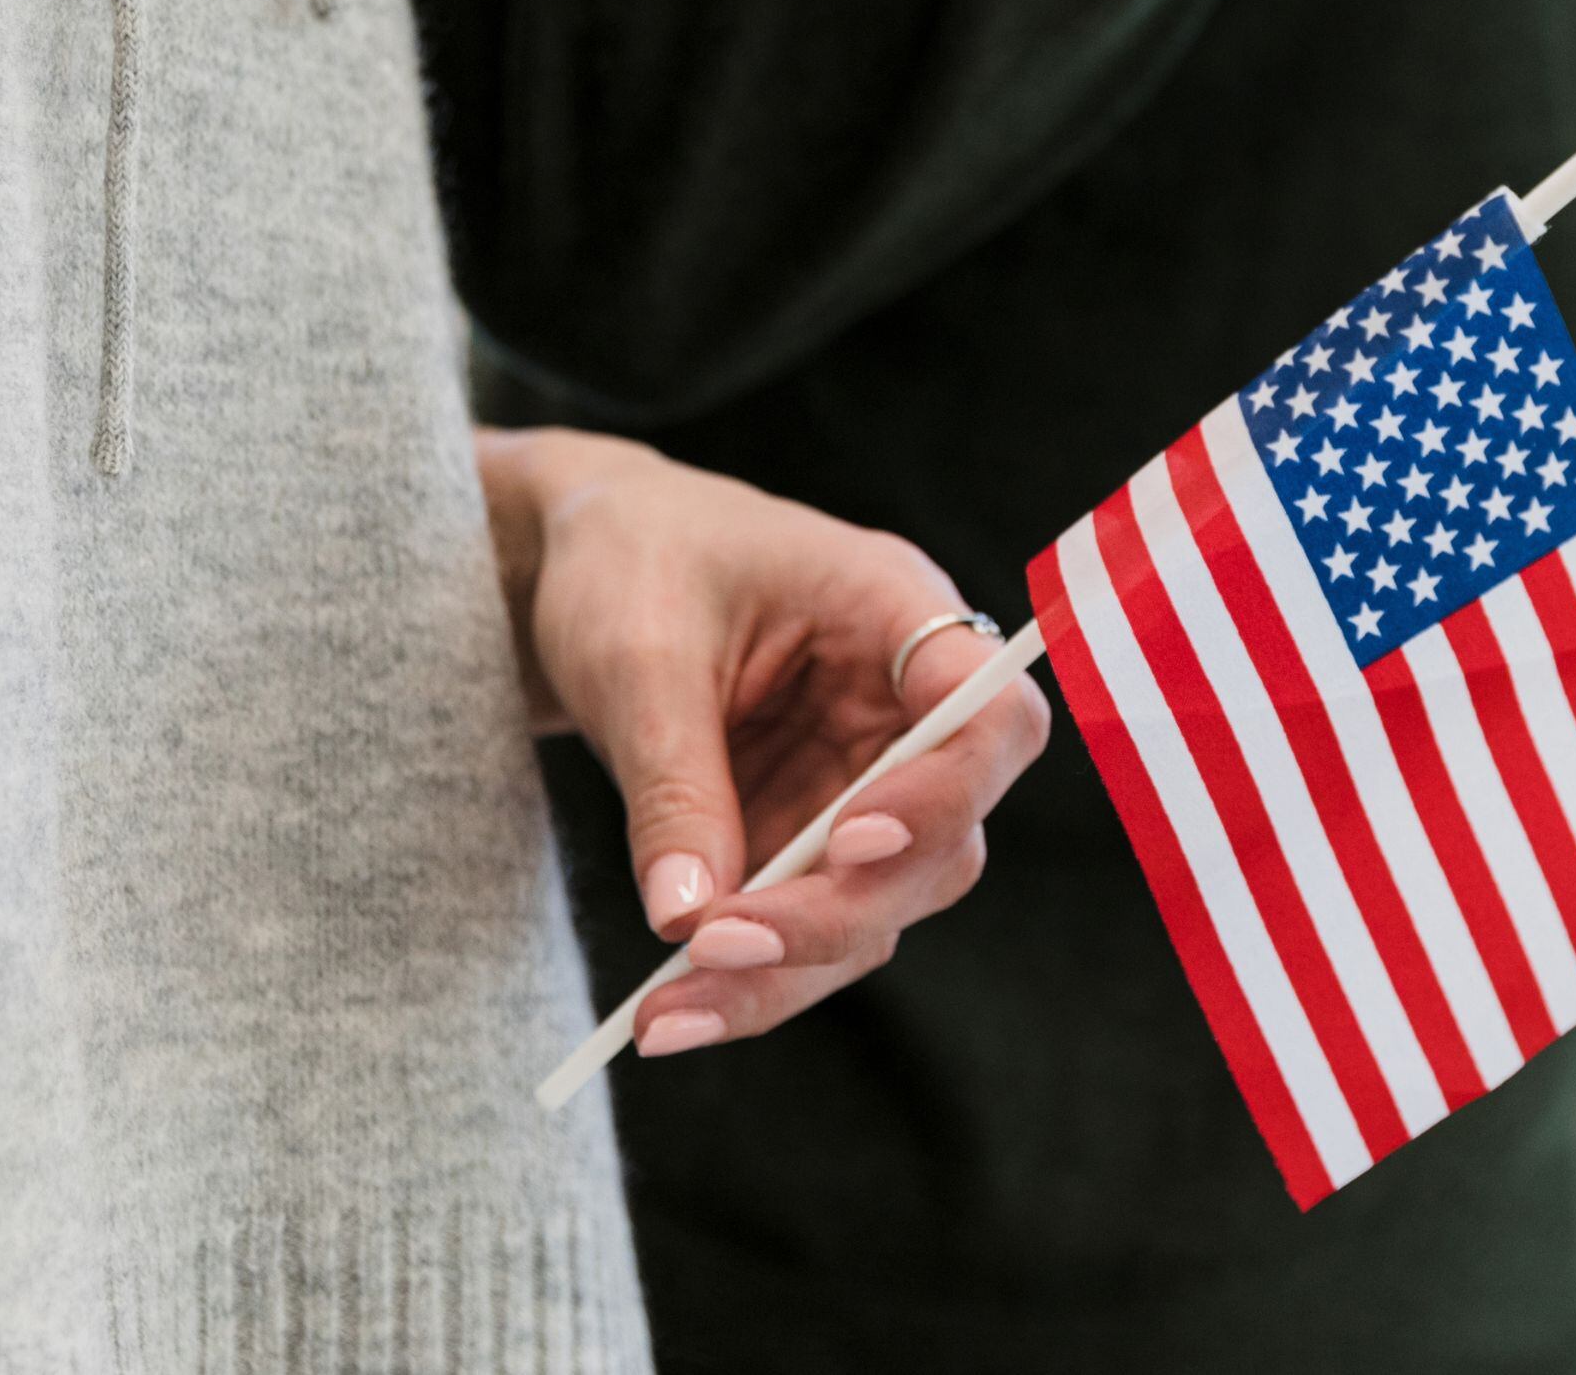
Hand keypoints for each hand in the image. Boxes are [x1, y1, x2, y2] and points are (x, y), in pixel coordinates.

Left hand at [480, 429, 1052, 1054]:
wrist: (585, 560)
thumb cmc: (630, 561)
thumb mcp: (637, 657)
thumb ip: (675, 783)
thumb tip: (689, 921)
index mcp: (894, 610)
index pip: (989, 714)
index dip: (946, 792)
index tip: (849, 841)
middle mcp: (904, 706)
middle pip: (940, 841)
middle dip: (833, 912)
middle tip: (714, 950)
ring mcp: (864, 781)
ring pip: (878, 907)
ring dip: (786, 971)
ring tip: (667, 1014)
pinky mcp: (810, 837)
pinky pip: (809, 927)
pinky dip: (749, 978)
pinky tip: (671, 1014)